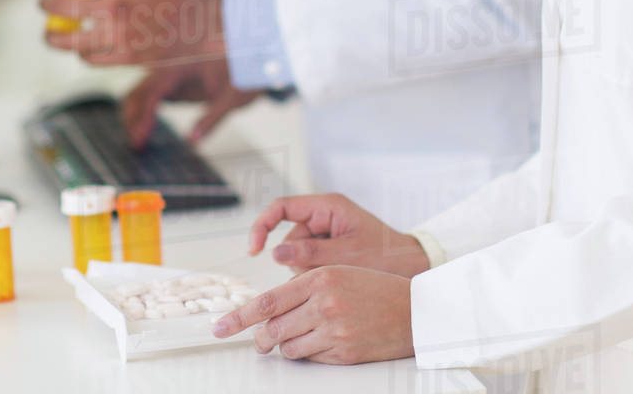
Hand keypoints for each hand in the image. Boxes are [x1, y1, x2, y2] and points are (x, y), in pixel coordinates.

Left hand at [40, 0, 223, 66]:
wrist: (213, 25)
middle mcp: (117, 6)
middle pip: (66, 8)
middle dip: (49, 6)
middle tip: (45, 4)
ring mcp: (121, 34)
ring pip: (73, 39)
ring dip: (56, 36)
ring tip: (51, 34)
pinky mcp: (128, 57)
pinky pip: (92, 58)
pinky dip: (83, 54)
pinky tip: (83, 49)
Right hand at [122, 59, 261, 149]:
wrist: (255, 54)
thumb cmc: (245, 70)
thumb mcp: (233, 97)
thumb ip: (212, 118)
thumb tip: (193, 141)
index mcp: (184, 63)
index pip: (153, 90)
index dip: (143, 116)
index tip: (140, 138)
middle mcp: (173, 64)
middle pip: (140, 90)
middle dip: (133, 117)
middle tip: (137, 144)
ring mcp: (172, 70)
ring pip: (141, 89)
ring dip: (135, 113)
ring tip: (138, 139)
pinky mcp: (175, 78)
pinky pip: (152, 91)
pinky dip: (145, 109)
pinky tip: (146, 129)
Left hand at [213, 267, 413, 363]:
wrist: (412, 309)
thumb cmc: (374, 288)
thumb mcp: (337, 274)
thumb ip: (303, 290)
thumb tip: (269, 314)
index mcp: (320, 277)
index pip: (268, 301)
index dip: (239, 317)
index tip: (219, 326)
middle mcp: (324, 303)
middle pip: (272, 330)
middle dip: (261, 339)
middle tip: (260, 341)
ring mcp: (334, 329)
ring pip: (288, 348)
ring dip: (287, 346)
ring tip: (305, 335)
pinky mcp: (343, 353)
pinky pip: (310, 359)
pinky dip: (309, 354)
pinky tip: (325, 341)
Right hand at [248, 193, 429, 276]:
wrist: (409, 267)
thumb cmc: (385, 255)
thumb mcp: (346, 254)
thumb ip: (310, 253)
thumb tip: (275, 253)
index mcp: (328, 206)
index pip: (282, 207)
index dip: (263, 225)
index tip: (255, 249)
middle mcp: (324, 216)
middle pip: (289, 237)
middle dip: (298, 260)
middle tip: (323, 273)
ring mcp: (326, 232)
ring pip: (297, 254)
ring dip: (308, 270)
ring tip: (336, 274)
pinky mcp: (329, 248)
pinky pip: (309, 262)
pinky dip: (315, 273)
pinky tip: (335, 278)